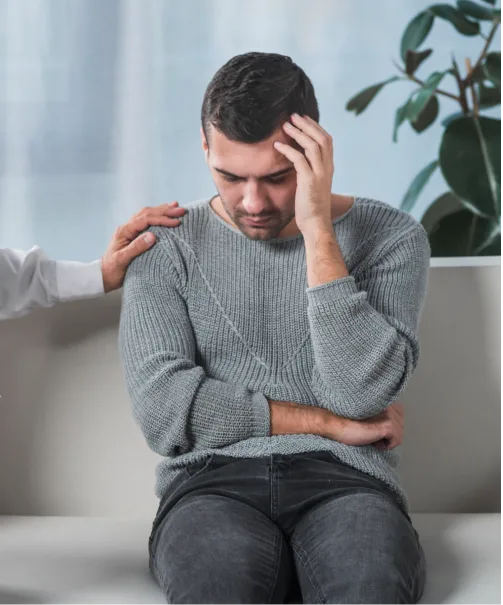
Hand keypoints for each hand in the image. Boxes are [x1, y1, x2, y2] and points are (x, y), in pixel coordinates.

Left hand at [101, 202, 185, 291]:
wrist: (104, 276)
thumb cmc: (113, 270)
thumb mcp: (123, 260)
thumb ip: (137, 247)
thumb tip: (153, 236)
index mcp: (125, 231)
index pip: (146, 220)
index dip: (162, 219)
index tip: (176, 222)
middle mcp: (127, 227)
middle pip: (147, 213)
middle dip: (165, 210)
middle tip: (181, 210)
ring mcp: (130, 230)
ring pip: (147, 214)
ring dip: (162, 210)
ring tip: (176, 206)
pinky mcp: (134, 234)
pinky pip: (146, 220)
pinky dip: (157, 216)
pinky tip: (165, 215)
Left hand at [273, 113, 333, 231]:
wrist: (316, 224)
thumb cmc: (311, 207)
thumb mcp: (313, 185)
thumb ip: (309, 171)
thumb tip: (298, 161)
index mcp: (329, 167)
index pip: (326, 140)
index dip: (315, 127)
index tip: (302, 119)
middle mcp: (327, 168)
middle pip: (321, 138)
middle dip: (307, 125)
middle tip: (292, 116)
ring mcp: (320, 174)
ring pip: (312, 145)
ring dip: (298, 133)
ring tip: (285, 126)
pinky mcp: (309, 181)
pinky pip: (299, 159)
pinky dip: (288, 150)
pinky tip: (277, 145)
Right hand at [330, 403, 404, 450]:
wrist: (336, 424)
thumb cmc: (346, 421)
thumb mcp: (365, 412)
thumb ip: (378, 412)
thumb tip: (389, 425)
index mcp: (382, 399)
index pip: (398, 411)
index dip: (388, 423)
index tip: (374, 428)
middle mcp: (388, 404)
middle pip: (400, 423)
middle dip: (389, 432)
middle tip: (372, 434)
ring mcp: (388, 414)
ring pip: (399, 433)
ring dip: (386, 439)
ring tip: (371, 438)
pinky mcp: (387, 425)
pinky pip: (397, 440)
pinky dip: (386, 445)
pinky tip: (373, 442)